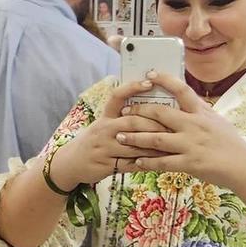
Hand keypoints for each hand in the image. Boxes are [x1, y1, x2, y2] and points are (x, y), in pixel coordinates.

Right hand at [50, 83, 168, 188]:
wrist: (71, 163)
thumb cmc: (94, 141)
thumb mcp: (103, 124)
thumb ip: (122, 117)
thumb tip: (149, 106)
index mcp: (104, 116)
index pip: (117, 96)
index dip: (132, 87)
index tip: (149, 82)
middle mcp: (104, 129)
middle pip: (132, 122)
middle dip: (154, 123)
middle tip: (174, 123)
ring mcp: (104, 147)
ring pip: (134, 144)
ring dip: (154, 145)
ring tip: (173, 143)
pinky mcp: (106, 165)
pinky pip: (130, 164)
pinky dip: (146, 163)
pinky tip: (161, 163)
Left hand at [117, 72, 245, 189]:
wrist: (244, 167)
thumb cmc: (231, 144)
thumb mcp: (217, 121)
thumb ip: (200, 110)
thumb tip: (187, 97)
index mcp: (201, 112)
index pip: (181, 89)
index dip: (164, 80)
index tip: (149, 75)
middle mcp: (194, 125)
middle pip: (160, 113)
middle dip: (138, 112)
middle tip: (124, 112)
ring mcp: (191, 144)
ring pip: (155, 138)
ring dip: (134, 137)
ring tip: (120, 136)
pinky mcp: (189, 163)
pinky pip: (162, 162)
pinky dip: (147, 162)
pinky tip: (136, 162)